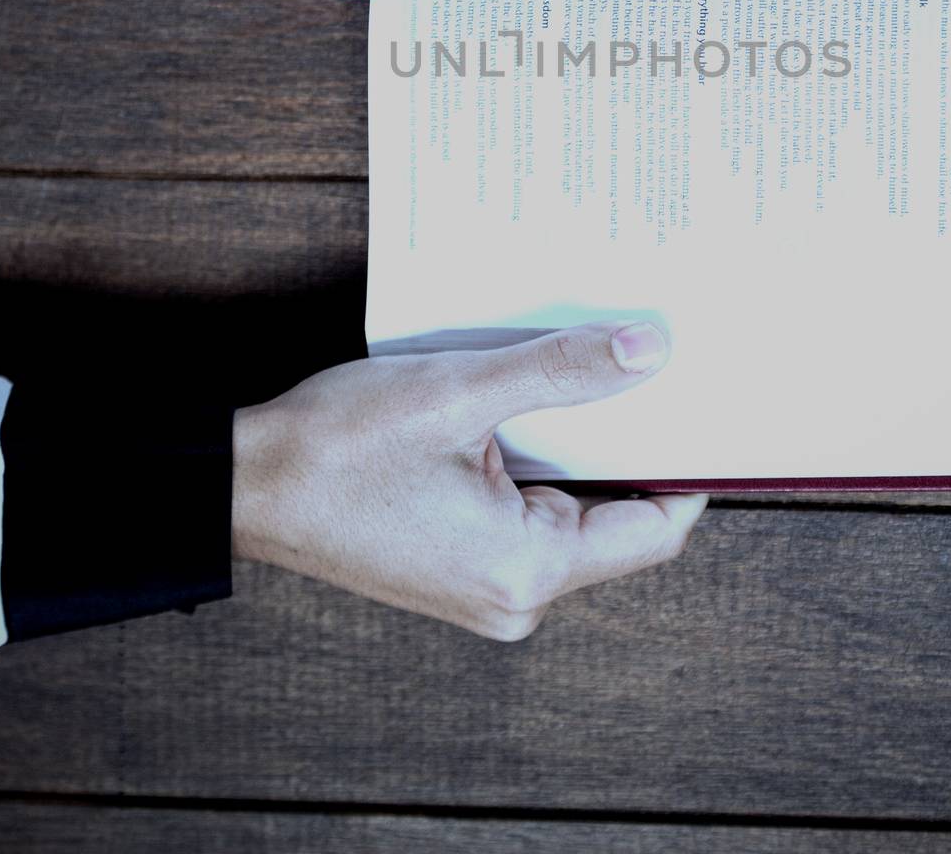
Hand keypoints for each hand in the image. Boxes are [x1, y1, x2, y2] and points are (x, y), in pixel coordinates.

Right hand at [231, 319, 706, 638]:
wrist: (243, 482)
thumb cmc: (340, 446)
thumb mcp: (460, 392)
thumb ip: (561, 371)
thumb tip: (649, 352)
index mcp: (527, 571)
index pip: (653, 527)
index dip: (687, 463)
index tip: (707, 400)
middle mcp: (513, 597)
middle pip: (613, 517)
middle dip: (630, 441)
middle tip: (650, 365)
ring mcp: (482, 587)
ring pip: (567, 510)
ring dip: (577, 444)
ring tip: (586, 371)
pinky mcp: (457, 565)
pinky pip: (525, 513)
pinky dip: (537, 459)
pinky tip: (530, 402)